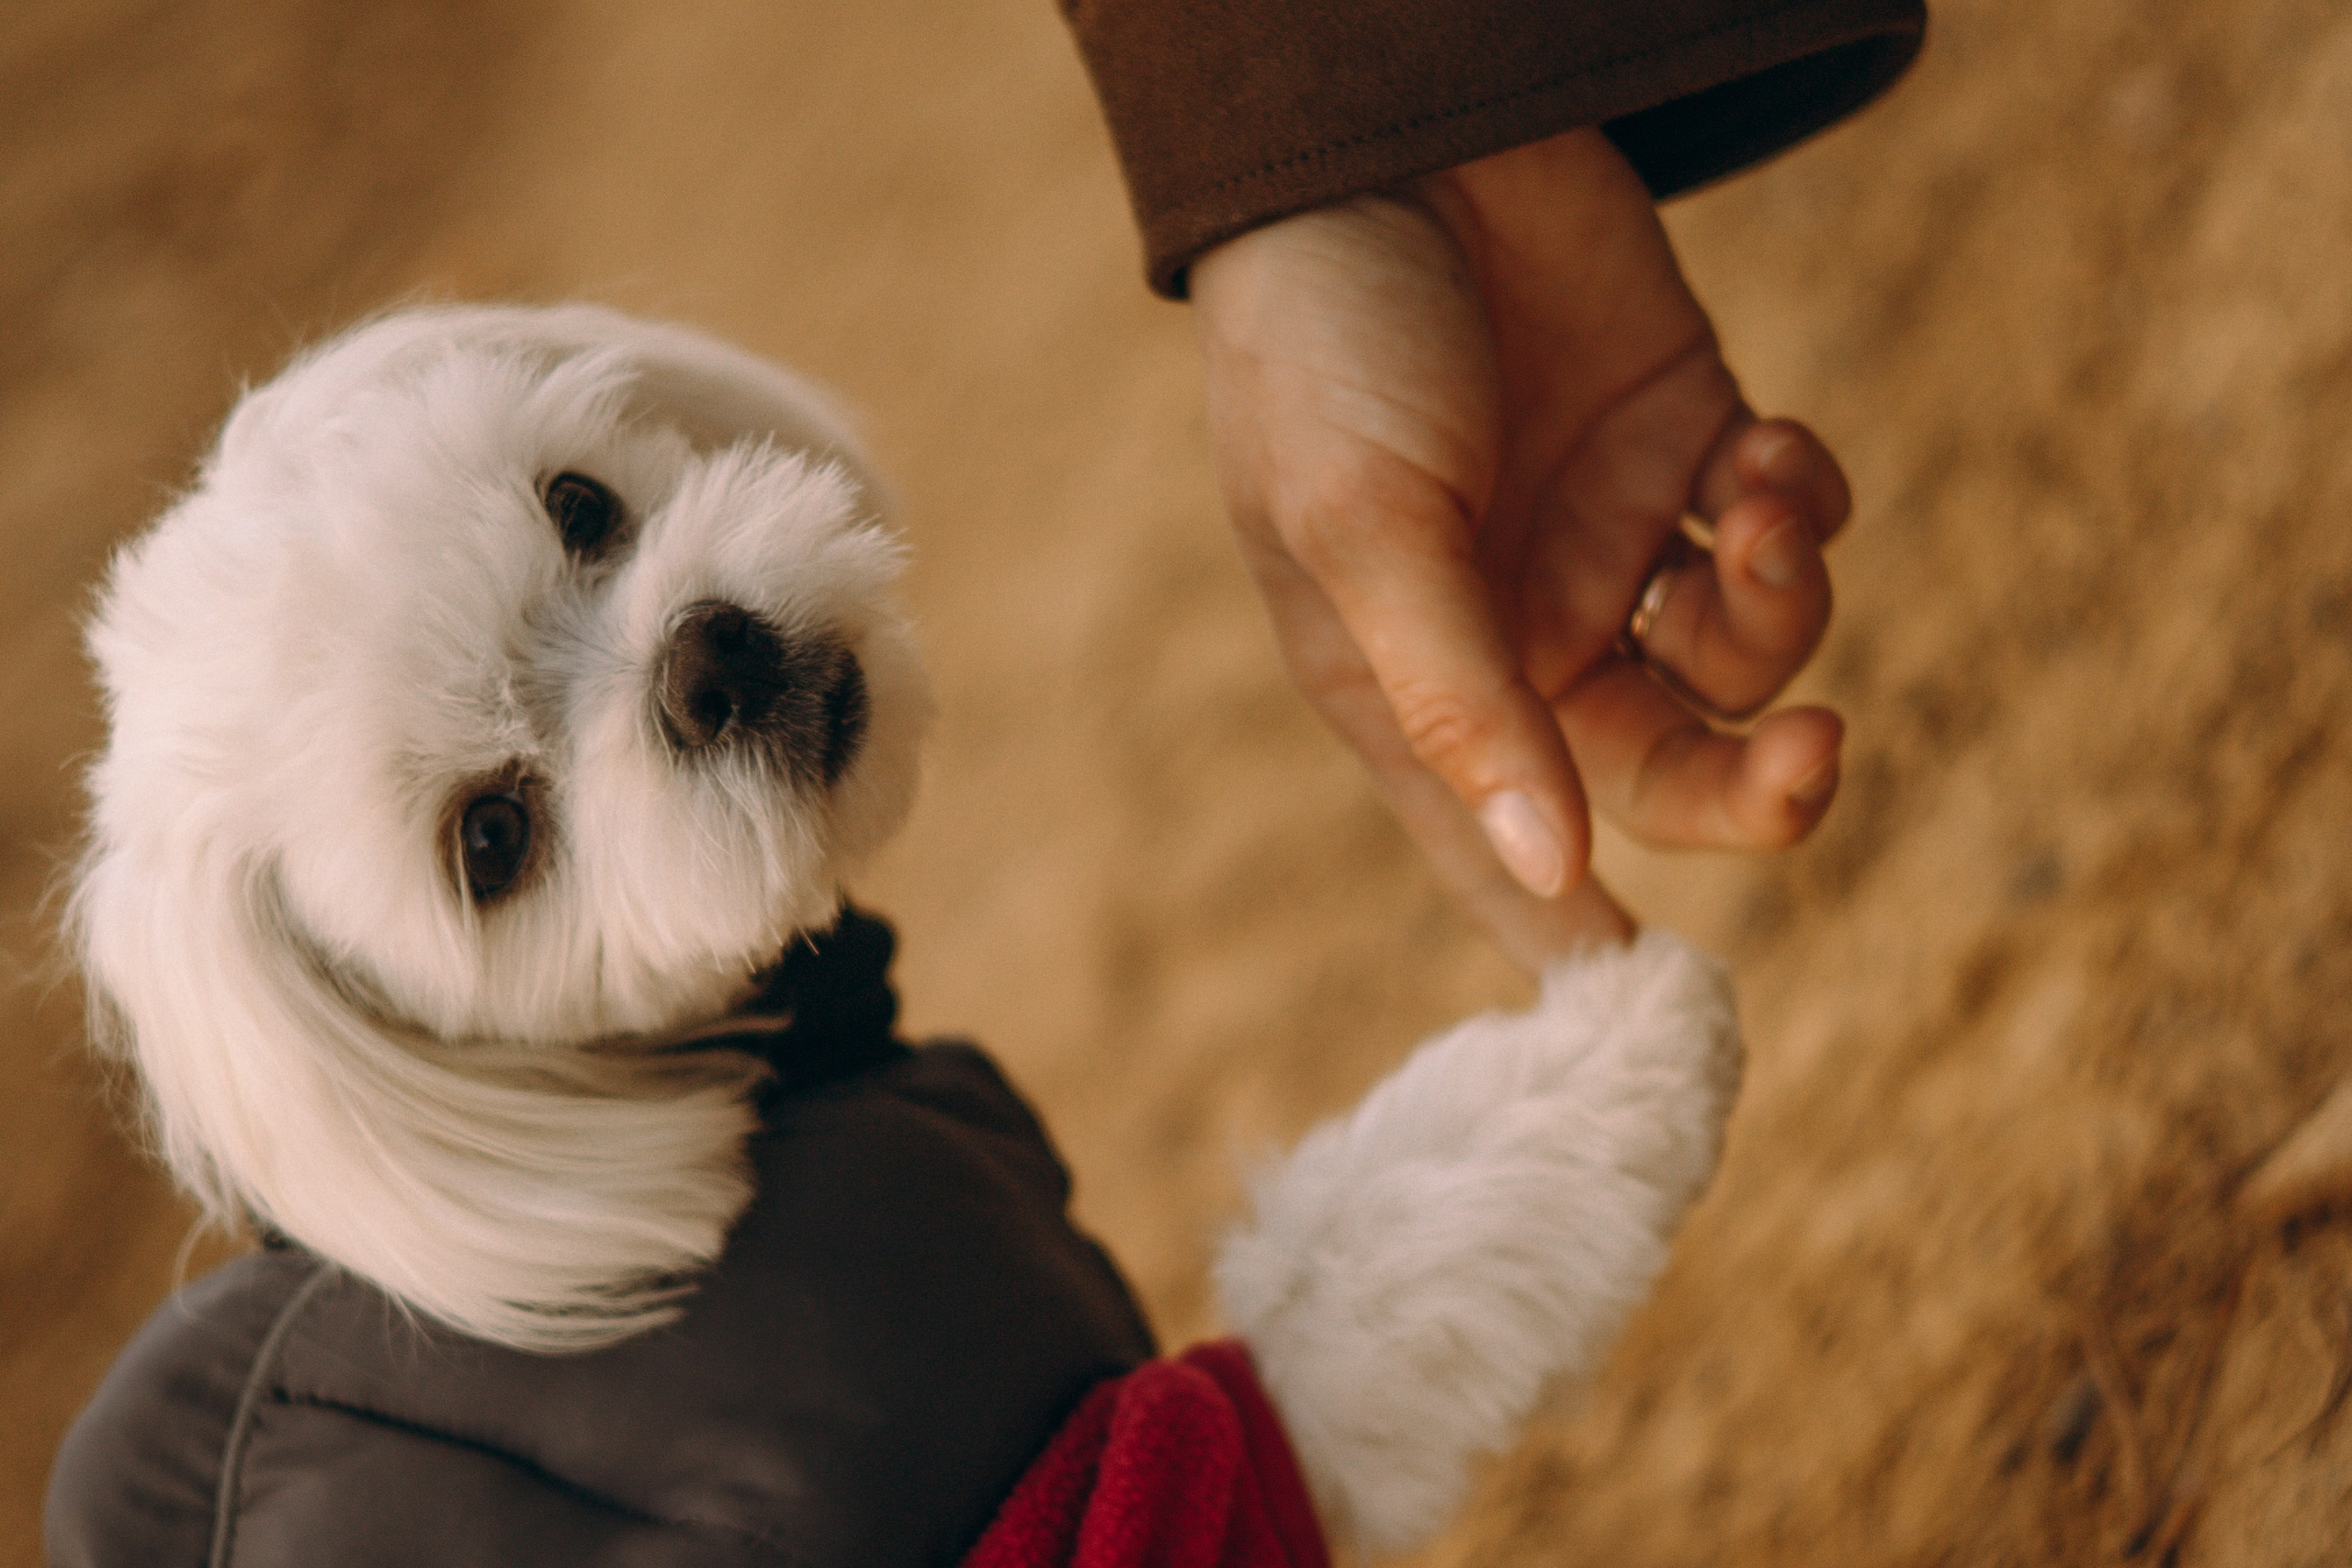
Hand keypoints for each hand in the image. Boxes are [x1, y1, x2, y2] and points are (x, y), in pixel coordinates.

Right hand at [1190, 128, 1847, 970]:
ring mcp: (1612, 539)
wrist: (1386, 135)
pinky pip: (1783, 527)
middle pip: (1669, 774)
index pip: (1506, 855)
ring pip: (1747, 657)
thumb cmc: (1324, 343)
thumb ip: (1461, 700)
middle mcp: (1523, 635)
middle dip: (1752, 787)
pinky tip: (1765, 454)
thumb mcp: (1364, 530)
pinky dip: (1803, 507)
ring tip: (1755, 502)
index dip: (1581, 946)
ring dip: (1783, 606)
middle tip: (1809, 761)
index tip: (1665, 1024)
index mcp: (1417, 685)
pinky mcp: (1686, 441)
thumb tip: (1553, 872)